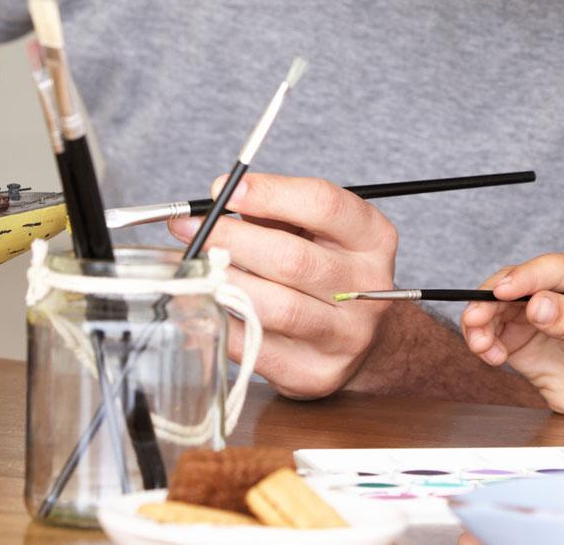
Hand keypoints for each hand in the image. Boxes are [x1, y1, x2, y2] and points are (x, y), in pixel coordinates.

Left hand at [170, 172, 396, 398]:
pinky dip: (223, 321)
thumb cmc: (326, 272)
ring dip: (226, 282)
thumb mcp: (316, 230)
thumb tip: (220, 197)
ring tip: (197, 266)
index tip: (226, 189)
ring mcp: (345, 336)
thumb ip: (276, 211)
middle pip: (293, 259)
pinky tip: (206, 302)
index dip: (271, 193)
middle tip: (191, 228)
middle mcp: (366, 288)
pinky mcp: (317, 374)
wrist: (362, 339)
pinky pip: (256, 346)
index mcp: (372, 240)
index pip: (324, 206)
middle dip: (232, 239)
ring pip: (276, 307)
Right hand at [458, 251, 563, 419]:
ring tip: (480, 345)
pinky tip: (492, 356)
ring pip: (496, 306)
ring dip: (480, 322)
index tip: (500, 293)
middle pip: (513, 283)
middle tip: (475, 320)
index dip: (521, 278)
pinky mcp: (522, 338)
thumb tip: (537, 304)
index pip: (549, 268)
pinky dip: (483, 341)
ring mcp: (537, 313)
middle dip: (489, 300)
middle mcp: (558, 287)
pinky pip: (493, 332)